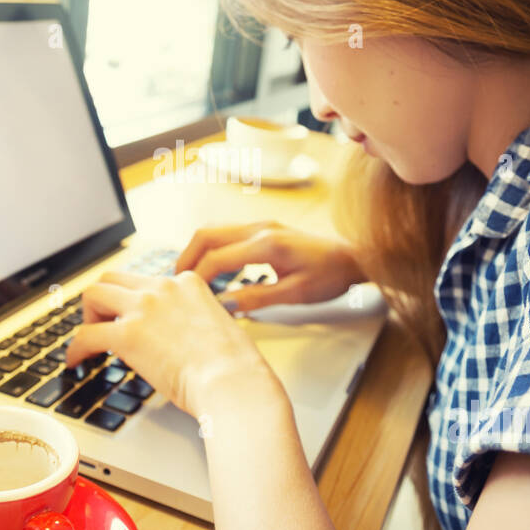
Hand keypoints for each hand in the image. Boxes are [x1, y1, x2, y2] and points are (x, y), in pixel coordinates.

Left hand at [65, 269, 284, 420]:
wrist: (233, 382)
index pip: (146, 280)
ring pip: (94, 294)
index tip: (129, 317)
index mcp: (187, 283)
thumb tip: (181, 340)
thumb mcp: (218, 328)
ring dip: (87, 316)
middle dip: (102, 300)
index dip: (132, 300)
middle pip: (113, 278)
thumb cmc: (235, 367)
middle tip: (101, 323)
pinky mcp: (128, 334)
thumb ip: (195, 323)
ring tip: (89, 340)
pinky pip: (86, 335)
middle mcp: (163, 287)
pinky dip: (76, 348)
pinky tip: (76, 362)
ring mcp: (144, 308)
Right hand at [174, 221, 363, 312]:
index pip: (218, 258)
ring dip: (196, 251)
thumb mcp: (296, 294)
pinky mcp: (262, 228)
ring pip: (213, 230)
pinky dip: (211, 249)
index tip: (189, 298)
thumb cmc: (329, 276)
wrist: (352, 256)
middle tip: (176, 284)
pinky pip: (225, 233)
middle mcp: (259, 228)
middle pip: (206, 235)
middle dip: (186, 258)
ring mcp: (260, 224)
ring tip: (190, 278)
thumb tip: (224, 305)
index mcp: (267, 245)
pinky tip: (212, 270)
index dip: (199, 279)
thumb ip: (257, 299)